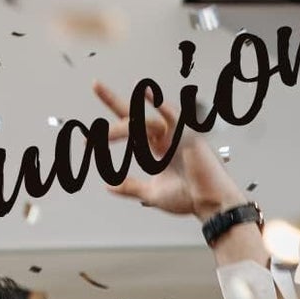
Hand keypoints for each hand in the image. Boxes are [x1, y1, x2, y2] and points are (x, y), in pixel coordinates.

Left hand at [93, 80, 244, 220]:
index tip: (89, 124)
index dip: (111, 122)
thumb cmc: (188, 198)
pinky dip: (158, 104)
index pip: (131, 127)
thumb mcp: (151, 193)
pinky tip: (144, 93)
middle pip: (133, 123)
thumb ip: (130, 187)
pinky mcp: (187, 135)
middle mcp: (165, 136)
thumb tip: (108, 185)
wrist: (210, 205)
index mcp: (157, 147)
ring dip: (121, 130)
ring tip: (104, 137)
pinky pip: (170, 115)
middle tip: (91, 138)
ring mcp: (175, 133)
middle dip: (111, 129)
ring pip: (143, 123)